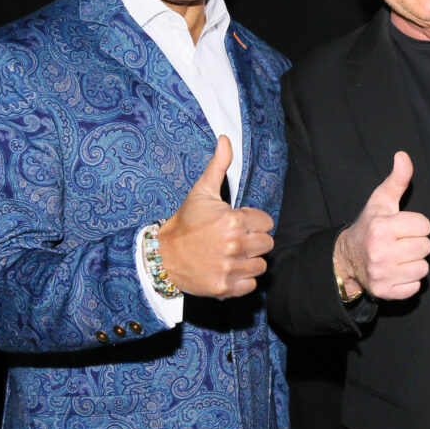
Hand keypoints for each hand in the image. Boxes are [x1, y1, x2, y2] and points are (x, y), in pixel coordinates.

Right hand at [156, 135, 273, 298]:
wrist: (163, 255)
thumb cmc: (185, 222)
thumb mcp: (201, 192)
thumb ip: (219, 166)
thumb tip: (225, 140)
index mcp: (233, 220)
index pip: (266, 222)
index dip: (253, 221)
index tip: (238, 223)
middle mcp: (234, 245)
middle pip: (267, 244)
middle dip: (253, 241)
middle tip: (234, 239)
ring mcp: (229, 268)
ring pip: (261, 265)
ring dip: (249, 261)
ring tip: (231, 254)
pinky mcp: (224, 288)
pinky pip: (251, 285)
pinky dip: (242, 280)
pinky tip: (228, 269)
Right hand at [333, 151, 429, 299]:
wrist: (347, 258)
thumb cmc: (370, 226)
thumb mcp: (381, 201)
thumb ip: (397, 179)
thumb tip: (403, 155)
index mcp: (381, 228)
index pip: (425, 226)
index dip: (416, 225)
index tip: (402, 226)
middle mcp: (380, 252)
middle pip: (426, 247)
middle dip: (416, 243)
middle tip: (400, 242)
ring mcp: (382, 275)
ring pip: (423, 268)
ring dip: (414, 262)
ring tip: (399, 257)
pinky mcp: (386, 292)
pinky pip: (415, 287)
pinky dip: (409, 281)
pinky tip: (396, 271)